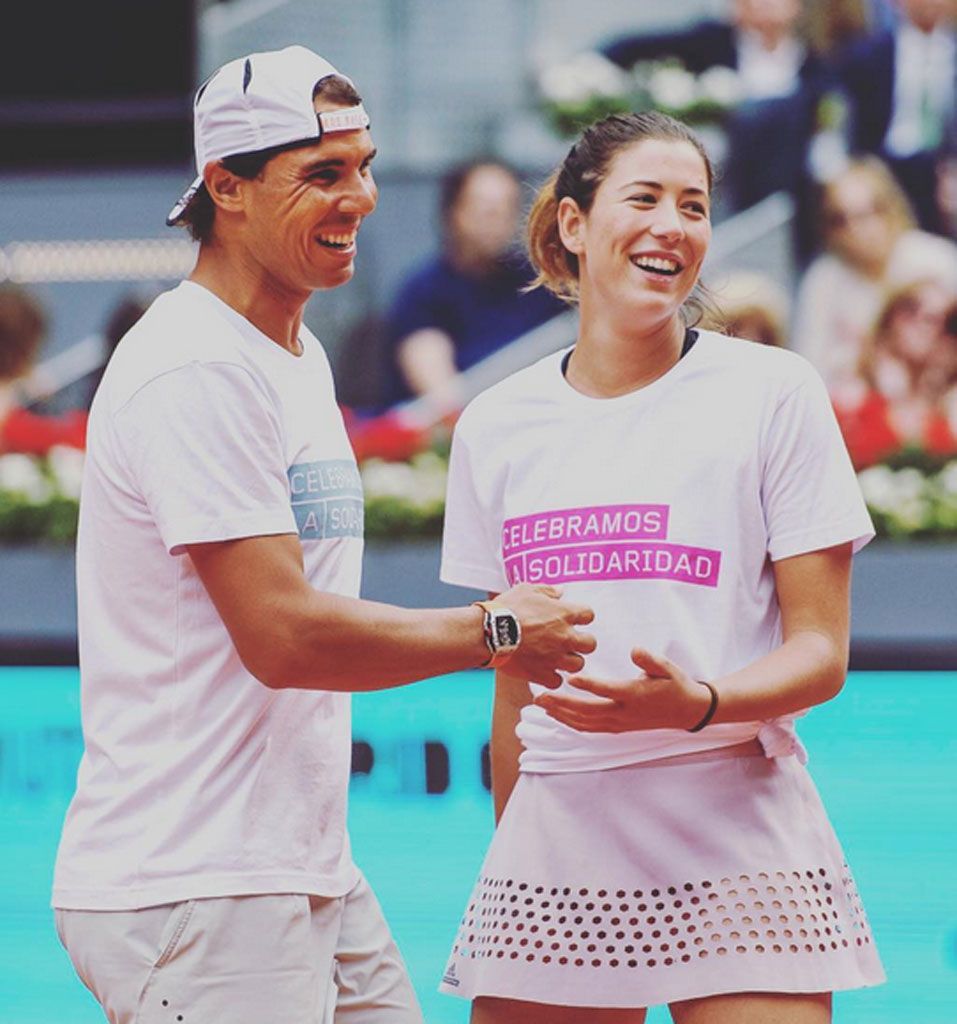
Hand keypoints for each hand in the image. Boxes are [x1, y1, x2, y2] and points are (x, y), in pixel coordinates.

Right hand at [496, 583, 595, 687]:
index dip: (582, 616)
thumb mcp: (527, 590)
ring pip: (577, 664)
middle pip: (590, 644)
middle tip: (570, 640)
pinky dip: (552, 677)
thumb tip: (561, 591)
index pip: (588, 614)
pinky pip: (557, 681)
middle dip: (582, 642)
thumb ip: (548, 591)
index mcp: (564, 614)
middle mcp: (565, 637)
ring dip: (570, 660)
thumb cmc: (507, 609)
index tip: (574, 618)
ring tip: (558, 656)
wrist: (490, 633)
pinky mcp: (542, 673)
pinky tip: (544, 670)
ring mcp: (555, 657)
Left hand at [533, 647, 710, 731]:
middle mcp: (624, 712)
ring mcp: (619, 723)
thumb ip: (650, 659)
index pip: (608, 690)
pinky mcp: (617, 728)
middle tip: (539, 697)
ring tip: (541, 705)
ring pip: (585, 723)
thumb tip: (635, 649)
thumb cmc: (674, 684)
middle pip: (588, 712)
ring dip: (561, 715)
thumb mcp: (667, 667)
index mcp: (635, 695)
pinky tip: (557, 715)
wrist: (686, 710)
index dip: (589, 685)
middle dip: (562, 704)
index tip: (570, 677)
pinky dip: (571, 723)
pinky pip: (590, 728)